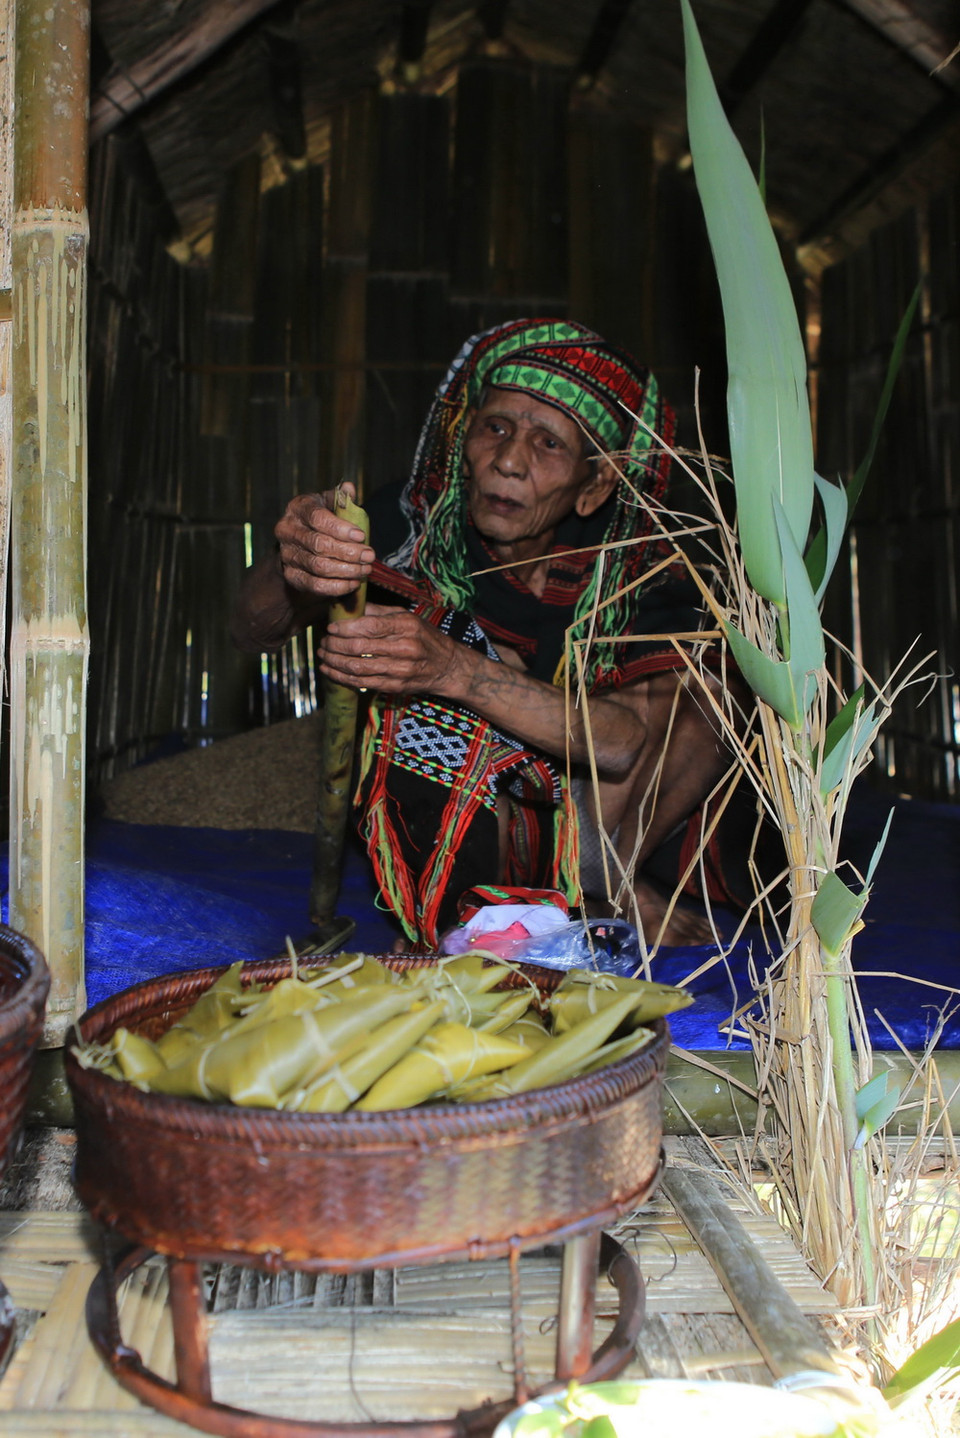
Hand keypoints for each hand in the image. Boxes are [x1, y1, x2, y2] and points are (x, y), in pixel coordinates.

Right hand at [275, 484, 373, 598]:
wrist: (299, 546)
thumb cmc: (321, 522)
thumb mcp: (330, 505)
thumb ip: (341, 499)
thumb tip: (350, 489)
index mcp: (298, 508)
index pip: (317, 518)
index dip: (340, 528)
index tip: (361, 535)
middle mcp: (287, 530)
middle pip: (319, 544)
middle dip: (348, 552)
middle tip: (369, 556)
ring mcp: (287, 555)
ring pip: (318, 566)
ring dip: (346, 570)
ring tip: (365, 569)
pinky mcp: (291, 576)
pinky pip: (315, 585)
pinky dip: (337, 586)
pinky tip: (354, 583)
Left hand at [318, 604, 468, 694]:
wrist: (448, 666)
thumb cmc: (424, 637)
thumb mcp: (407, 617)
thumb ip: (377, 612)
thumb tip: (349, 606)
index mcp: (405, 626)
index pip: (369, 626)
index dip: (344, 628)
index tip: (330, 627)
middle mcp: (404, 648)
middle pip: (359, 647)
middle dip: (334, 645)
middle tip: (323, 642)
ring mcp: (400, 670)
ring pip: (357, 667)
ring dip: (334, 662)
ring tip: (323, 656)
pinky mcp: (395, 686)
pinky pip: (362, 683)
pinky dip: (342, 678)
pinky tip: (330, 671)